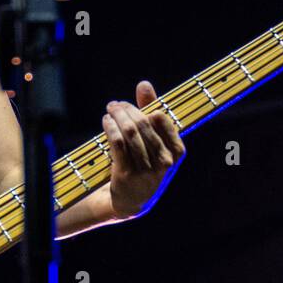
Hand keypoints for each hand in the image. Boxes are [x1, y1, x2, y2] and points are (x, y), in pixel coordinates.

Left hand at [101, 80, 185, 218]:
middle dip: (126, 110)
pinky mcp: (127, 174)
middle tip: (114, 105)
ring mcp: (146, 170)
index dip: (142, 107)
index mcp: (177, 151)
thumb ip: (150, 110)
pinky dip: (110, 128)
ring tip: (109, 111)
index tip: (126, 103)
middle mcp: (165, 162)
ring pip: (129, 133)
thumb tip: (144, 84)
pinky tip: (106, 122)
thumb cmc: (146, 162)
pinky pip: (118, 144)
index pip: (160, 119)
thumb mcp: (154, 139)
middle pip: (143, 124)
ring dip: (116, 117)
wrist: (133, 199)